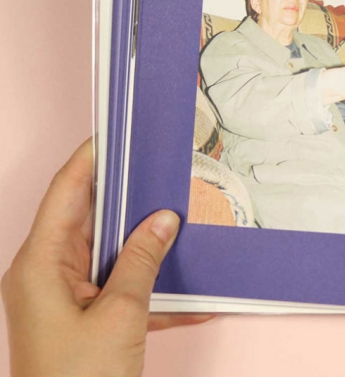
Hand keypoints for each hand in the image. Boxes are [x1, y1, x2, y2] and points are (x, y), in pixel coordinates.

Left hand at [2, 140, 212, 376]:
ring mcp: (66, 300)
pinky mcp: (86, 322)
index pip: (65, 193)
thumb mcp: (120, 315)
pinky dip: (155, 293)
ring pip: (112, 255)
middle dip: (129, 199)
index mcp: (40, 264)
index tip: (119, 132)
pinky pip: (123, 292)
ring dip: (149, 248)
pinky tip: (195, 298)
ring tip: (186, 225)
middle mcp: (48, 275)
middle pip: (90, 220)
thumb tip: (164, 219)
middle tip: (163, 171)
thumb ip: (143, 260)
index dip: (90, 158)